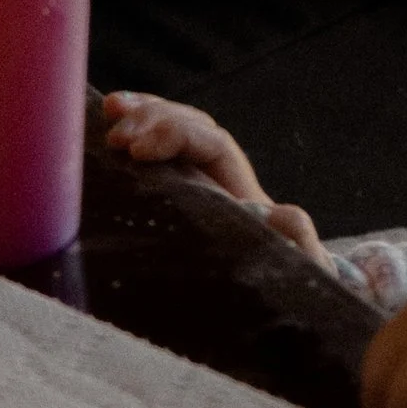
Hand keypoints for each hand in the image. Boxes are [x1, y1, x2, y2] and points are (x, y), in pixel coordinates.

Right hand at [102, 92, 330, 266]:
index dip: (177, 135)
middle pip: (190, 125)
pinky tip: (108, 120)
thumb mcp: (297, 265)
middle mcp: (220, 177)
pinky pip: (154, 153)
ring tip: (110, 109)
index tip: (139, 151)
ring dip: (142, 114)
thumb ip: (298, 239)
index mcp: (242, 190)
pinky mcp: (172, 196)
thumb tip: (284, 214)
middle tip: (117, 136)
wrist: (270, 298)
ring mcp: (196, 183)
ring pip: (173, 129)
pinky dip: (135, 131)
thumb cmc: (284, 281)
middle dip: (154, 119)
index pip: (213, 143)